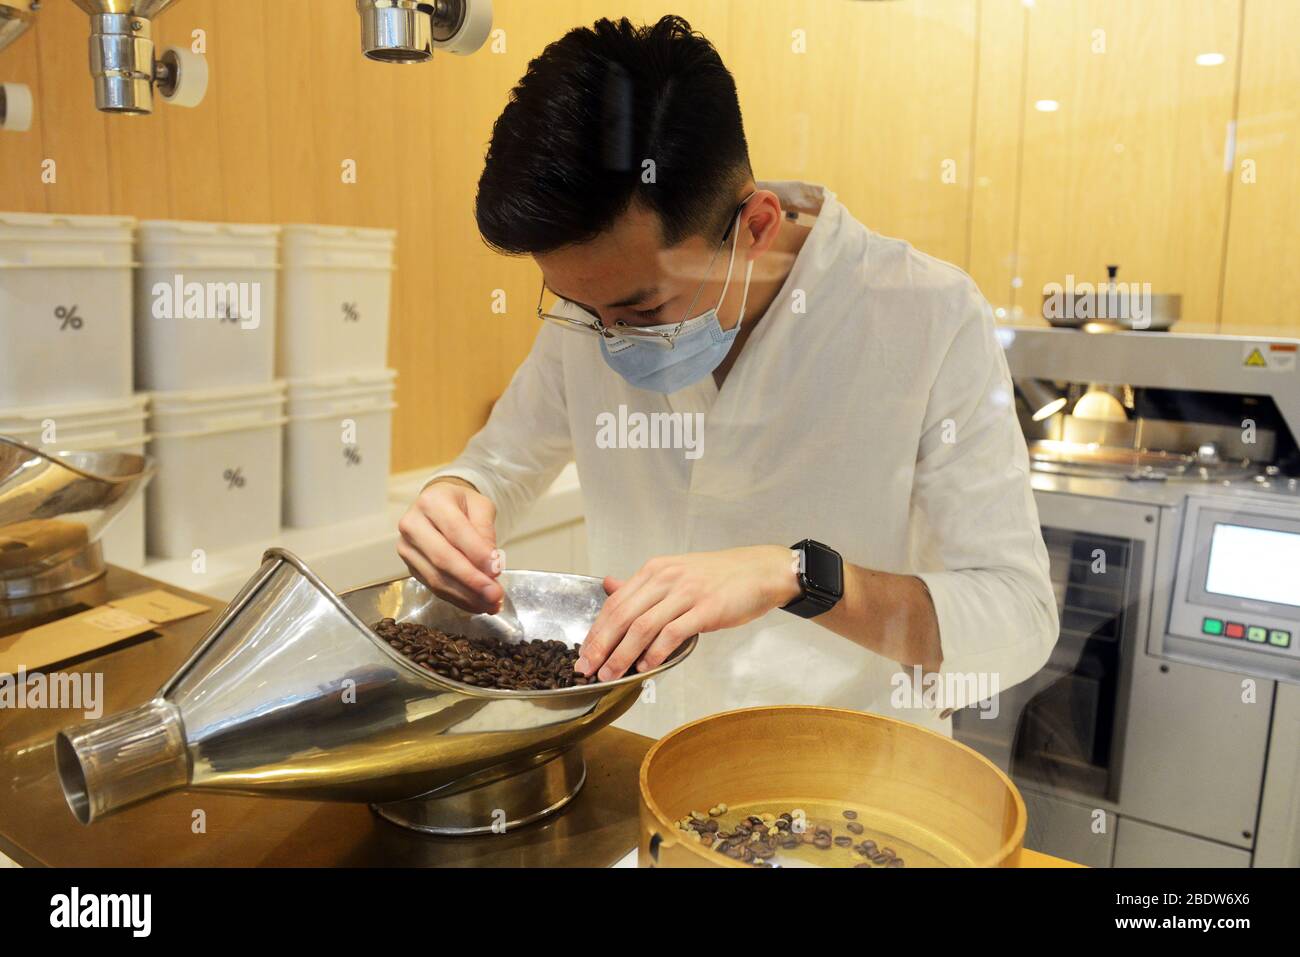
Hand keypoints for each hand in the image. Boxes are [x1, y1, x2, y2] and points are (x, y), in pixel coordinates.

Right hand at [397, 477, 503, 613]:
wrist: (438, 504)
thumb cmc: (461, 504)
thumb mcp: (480, 506)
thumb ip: (485, 531)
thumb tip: (491, 565)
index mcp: (431, 501)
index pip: (455, 530)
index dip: (476, 553)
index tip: (497, 570)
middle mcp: (412, 524)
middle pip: (442, 558)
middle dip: (472, 581)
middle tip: (496, 595)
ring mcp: (407, 548)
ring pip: (437, 578)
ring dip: (466, 596)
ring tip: (491, 604)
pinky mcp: (410, 567)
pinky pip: (434, 587)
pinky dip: (458, 599)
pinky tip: (477, 604)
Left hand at [577, 546, 800, 680]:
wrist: (759, 571)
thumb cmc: (718, 577)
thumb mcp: (676, 572)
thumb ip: (643, 584)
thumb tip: (609, 586)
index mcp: (655, 570)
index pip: (615, 603)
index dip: (596, 630)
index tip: (583, 653)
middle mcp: (666, 578)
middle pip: (623, 615)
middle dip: (601, 646)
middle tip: (588, 668)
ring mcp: (686, 593)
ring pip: (643, 627)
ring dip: (622, 654)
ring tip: (611, 674)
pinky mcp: (706, 609)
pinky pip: (673, 633)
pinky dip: (656, 652)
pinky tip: (646, 666)